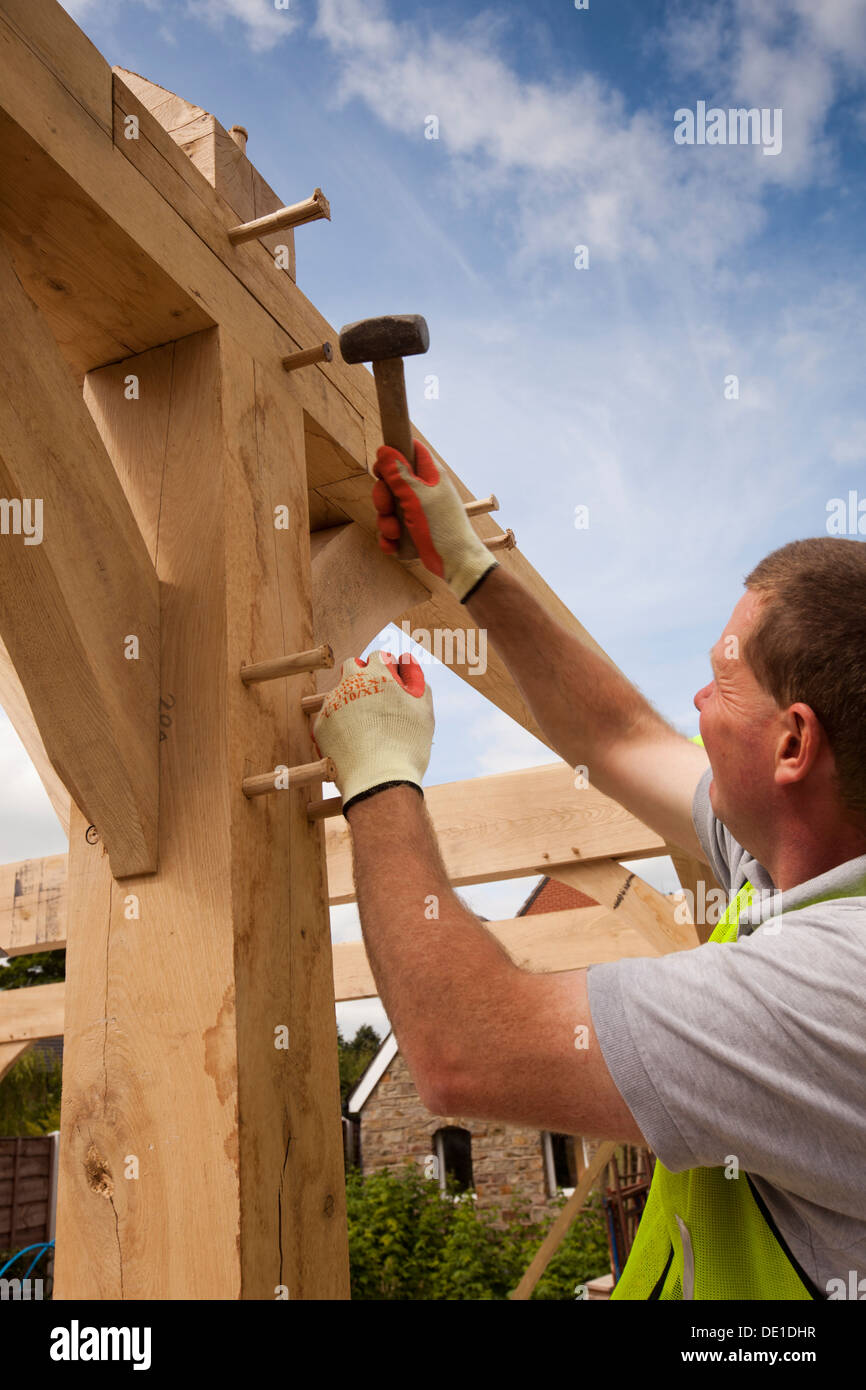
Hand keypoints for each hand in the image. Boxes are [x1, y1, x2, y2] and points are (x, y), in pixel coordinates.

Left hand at [311, 650, 433, 813]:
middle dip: (362, 676)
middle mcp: (350, 683)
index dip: (386, 668)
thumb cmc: (407, 746)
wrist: (379, 781)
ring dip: (350, 699)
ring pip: (339, 691)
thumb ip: (417, 681)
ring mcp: (332, 704)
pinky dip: (339, 723)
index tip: (391, 681)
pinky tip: (354, 739)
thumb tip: (408, 662)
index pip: (378, 656)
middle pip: (352, 667)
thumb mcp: (423, 710)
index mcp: (378, 674)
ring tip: (366, 725)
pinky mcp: (320, 725)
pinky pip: (329, 716)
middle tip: (376, 698)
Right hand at [372, 440, 498, 601]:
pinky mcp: (414, 532)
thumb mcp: (416, 496)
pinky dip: (390, 539)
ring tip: (395, 533)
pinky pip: (394, 530)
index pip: (409, 452)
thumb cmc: (441, 525)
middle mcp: (424, 491)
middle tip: (386, 508)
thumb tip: (384, 450)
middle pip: (392, 483)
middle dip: (383, 498)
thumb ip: (398, 473)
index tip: (380, 471)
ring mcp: (419, 512)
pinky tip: (392, 546)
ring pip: (390, 509)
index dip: (392, 457)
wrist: (456, 561)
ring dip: (386, 522)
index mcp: (430, 475)